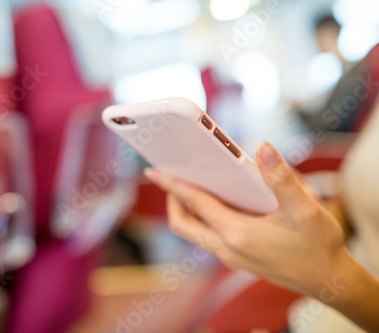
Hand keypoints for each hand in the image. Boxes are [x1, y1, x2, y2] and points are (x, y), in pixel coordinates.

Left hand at [145, 141, 346, 296]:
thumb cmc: (318, 246)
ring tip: (191, 185)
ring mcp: (230, 256)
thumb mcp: (305, 210)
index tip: (153, 172)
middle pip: (183, 224)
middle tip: (172, 176)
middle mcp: (227, 248)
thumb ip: (282, 178)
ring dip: (187, 210)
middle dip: (173, 200)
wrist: (328, 280)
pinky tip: (218, 202)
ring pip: (194, 232)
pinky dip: (203, 218)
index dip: (172, 185)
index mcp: (237, 234)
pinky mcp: (237, 258)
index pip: (195, 204)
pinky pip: (208, 236)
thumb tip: (263, 148)